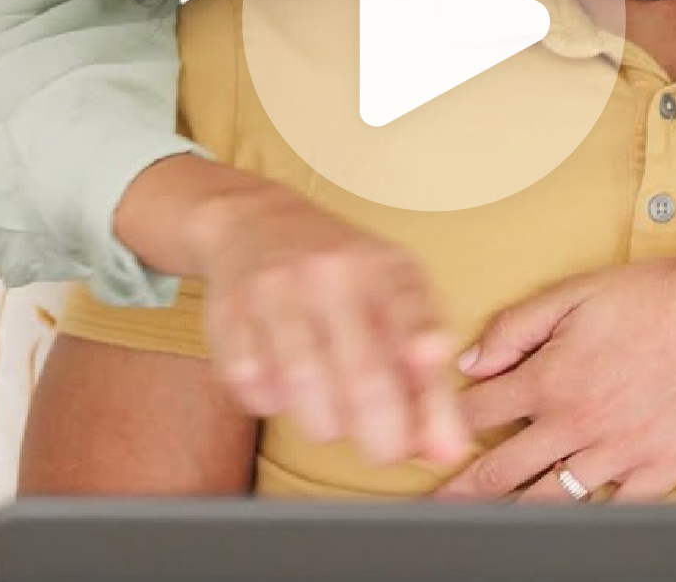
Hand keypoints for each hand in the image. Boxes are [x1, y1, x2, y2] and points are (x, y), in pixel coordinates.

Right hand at [185, 177, 471, 467]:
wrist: (257, 222)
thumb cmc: (343, 278)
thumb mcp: (396, 298)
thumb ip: (425, 375)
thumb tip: (447, 451)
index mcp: (385, 267)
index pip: (413, 315)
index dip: (425, 348)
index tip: (432, 372)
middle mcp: (332, 273)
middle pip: (363, 374)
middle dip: (383, 435)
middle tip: (387, 453)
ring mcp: (276, 291)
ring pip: (305, 389)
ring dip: (326, 425)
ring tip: (334, 420)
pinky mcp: (228, 314)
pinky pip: (254, 387)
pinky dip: (274, 404)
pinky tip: (285, 390)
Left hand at [435, 206, 675, 500]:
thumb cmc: (655, 293)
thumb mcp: (572, 293)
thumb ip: (514, 329)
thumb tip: (470, 362)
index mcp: (550, 380)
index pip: (475, 415)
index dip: (441, 428)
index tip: (419, 444)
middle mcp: (577, 425)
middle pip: (499, 473)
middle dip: (458, 494)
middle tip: (432, 512)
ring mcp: (619, 454)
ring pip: (548, 501)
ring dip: (511, 515)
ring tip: (483, 531)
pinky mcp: (660, 468)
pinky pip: (613, 509)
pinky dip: (586, 517)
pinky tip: (565, 524)